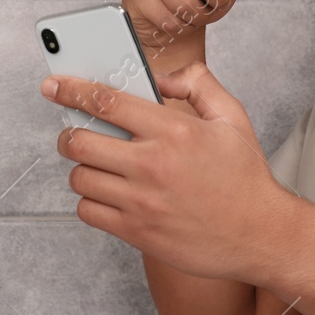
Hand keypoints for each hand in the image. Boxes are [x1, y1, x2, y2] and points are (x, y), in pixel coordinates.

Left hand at [41, 60, 293, 283]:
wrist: (261, 235)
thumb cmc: (246, 178)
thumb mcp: (232, 118)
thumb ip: (198, 85)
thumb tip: (162, 78)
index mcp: (173, 130)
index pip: (106, 102)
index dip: (71, 90)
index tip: (53, 85)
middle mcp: (152, 164)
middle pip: (80, 141)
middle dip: (70, 133)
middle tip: (76, 133)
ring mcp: (141, 201)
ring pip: (80, 178)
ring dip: (82, 169)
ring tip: (100, 166)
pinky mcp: (137, 231)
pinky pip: (88, 211)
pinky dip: (90, 201)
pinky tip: (108, 195)